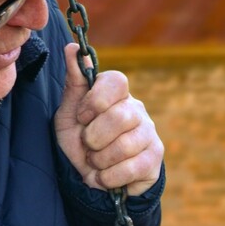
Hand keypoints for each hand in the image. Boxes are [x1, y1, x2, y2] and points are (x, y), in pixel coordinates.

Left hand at [55, 43, 163, 195]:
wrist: (91, 178)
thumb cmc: (80, 141)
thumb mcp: (69, 113)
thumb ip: (74, 82)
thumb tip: (72, 47)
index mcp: (117, 95)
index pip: (117, 81)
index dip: (96, 100)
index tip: (82, 117)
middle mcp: (137, 110)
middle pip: (120, 116)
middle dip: (93, 137)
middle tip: (88, 145)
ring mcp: (149, 134)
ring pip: (124, 146)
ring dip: (99, 160)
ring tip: (96, 162)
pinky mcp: (154, 159)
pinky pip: (131, 168)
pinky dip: (109, 178)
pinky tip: (105, 176)